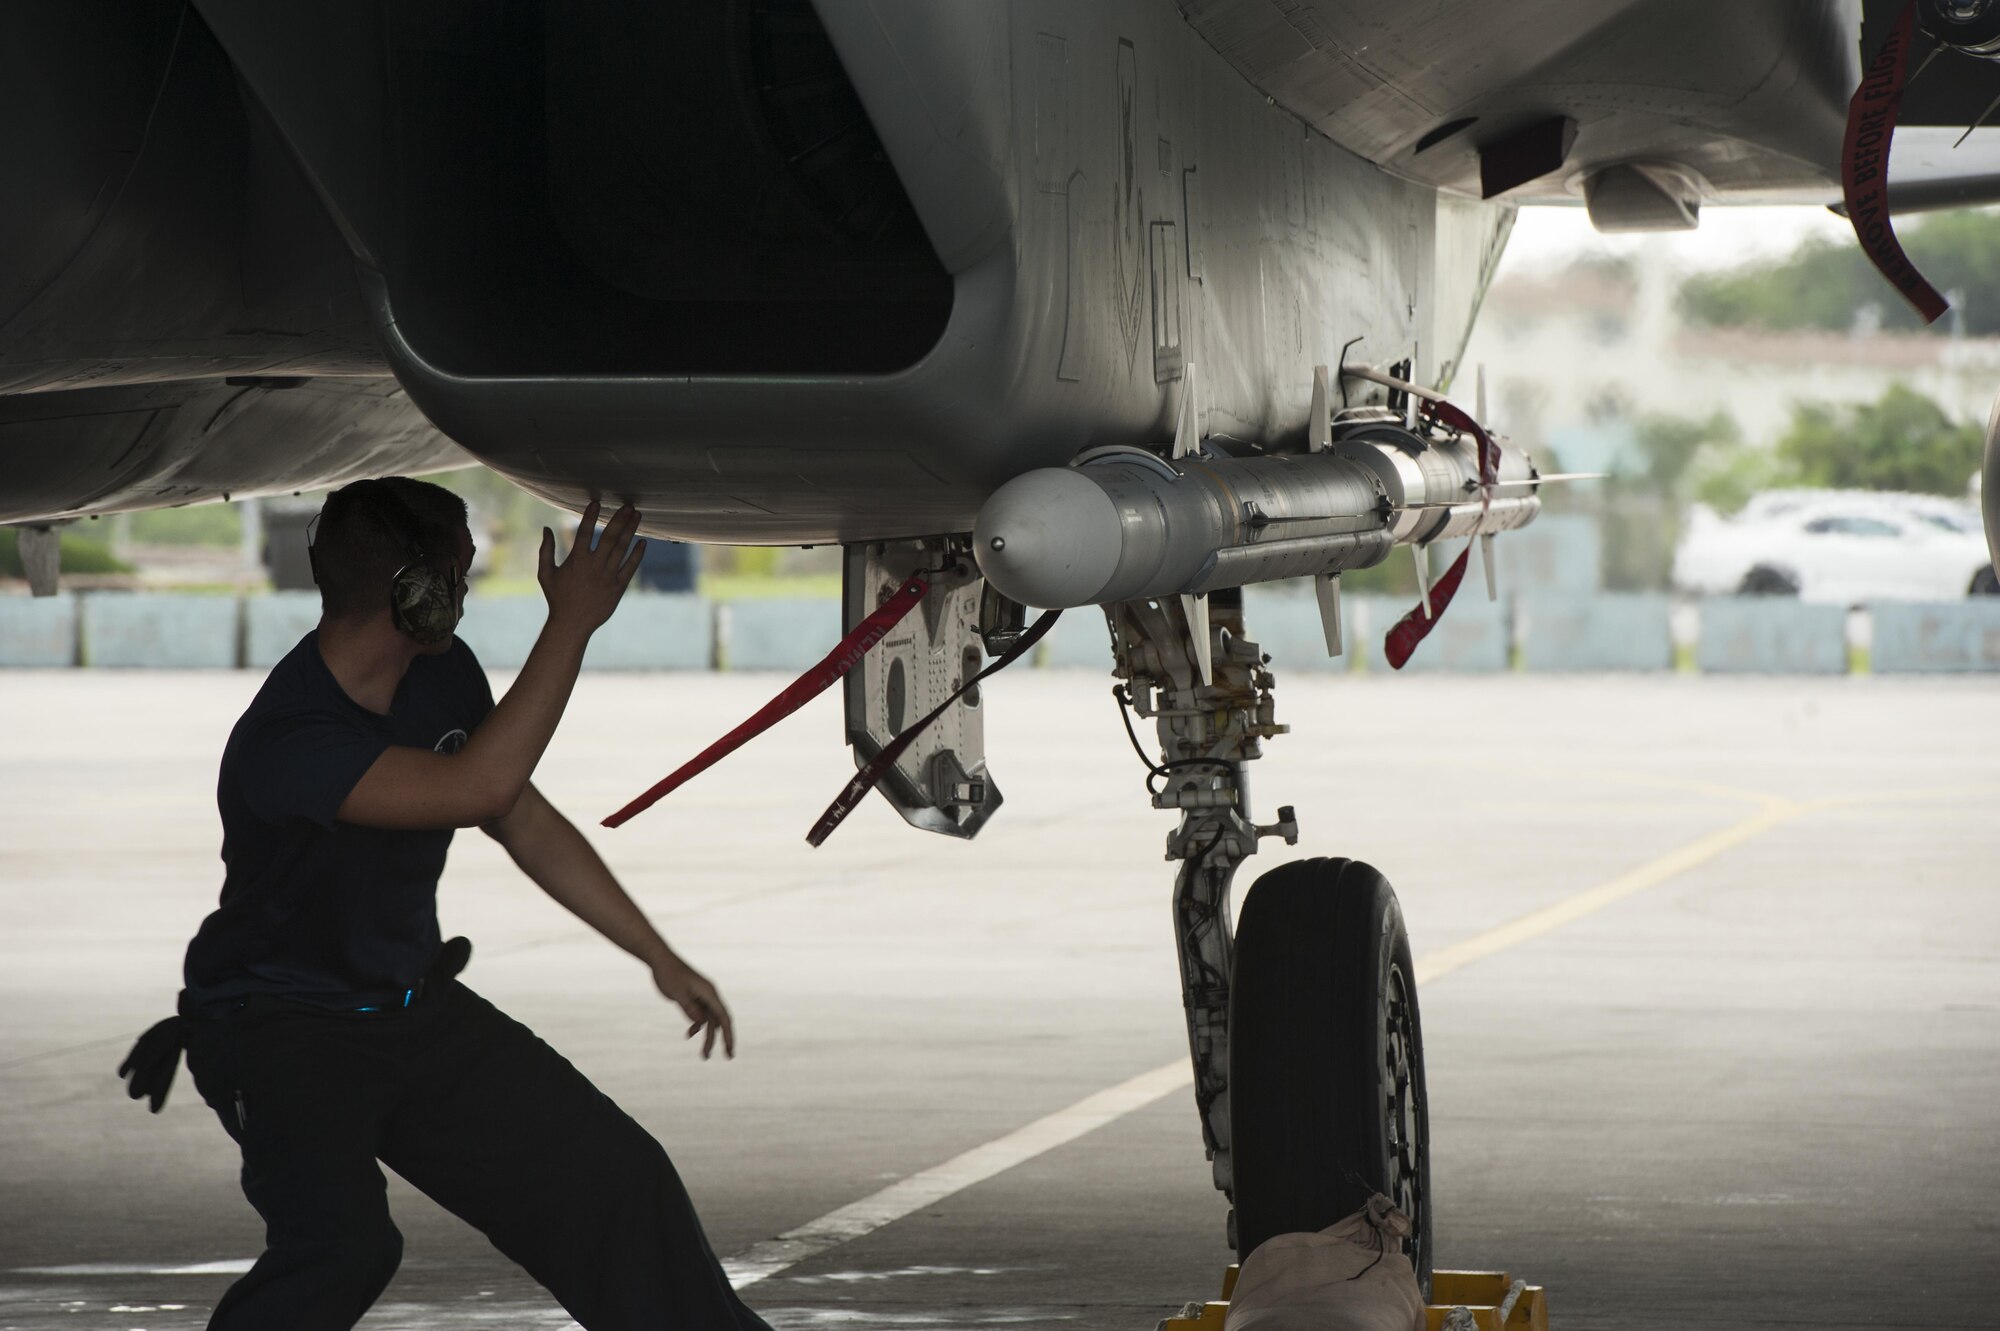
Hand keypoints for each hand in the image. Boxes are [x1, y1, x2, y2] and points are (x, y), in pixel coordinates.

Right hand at [538, 500, 644, 636]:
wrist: (572, 624)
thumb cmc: (557, 598)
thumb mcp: (545, 574)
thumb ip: (545, 550)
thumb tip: (546, 528)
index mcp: (577, 560)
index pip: (585, 531)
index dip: (591, 515)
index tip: (597, 502)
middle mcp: (594, 565)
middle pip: (610, 537)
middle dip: (620, 519)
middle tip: (628, 504)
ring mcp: (608, 576)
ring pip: (622, 549)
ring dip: (631, 530)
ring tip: (637, 515)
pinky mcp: (618, 587)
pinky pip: (631, 567)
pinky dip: (638, 554)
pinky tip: (643, 542)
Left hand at [651, 952, 735, 1059]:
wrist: (660, 960)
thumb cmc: (669, 974)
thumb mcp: (677, 993)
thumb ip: (689, 1008)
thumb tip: (700, 1024)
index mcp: (709, 993)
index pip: (723, 1017)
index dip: (728, 1035)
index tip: (730, 1050)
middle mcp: (709, 995)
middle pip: (719, 1021)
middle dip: (722, 1040)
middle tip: (727, 1057)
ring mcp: (702, 997)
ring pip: (709, 1021)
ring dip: (708, 1037)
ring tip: (705, 1055)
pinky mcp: (694, 999)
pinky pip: (700, 1016)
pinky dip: (696, 1026)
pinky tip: (689, 1035)